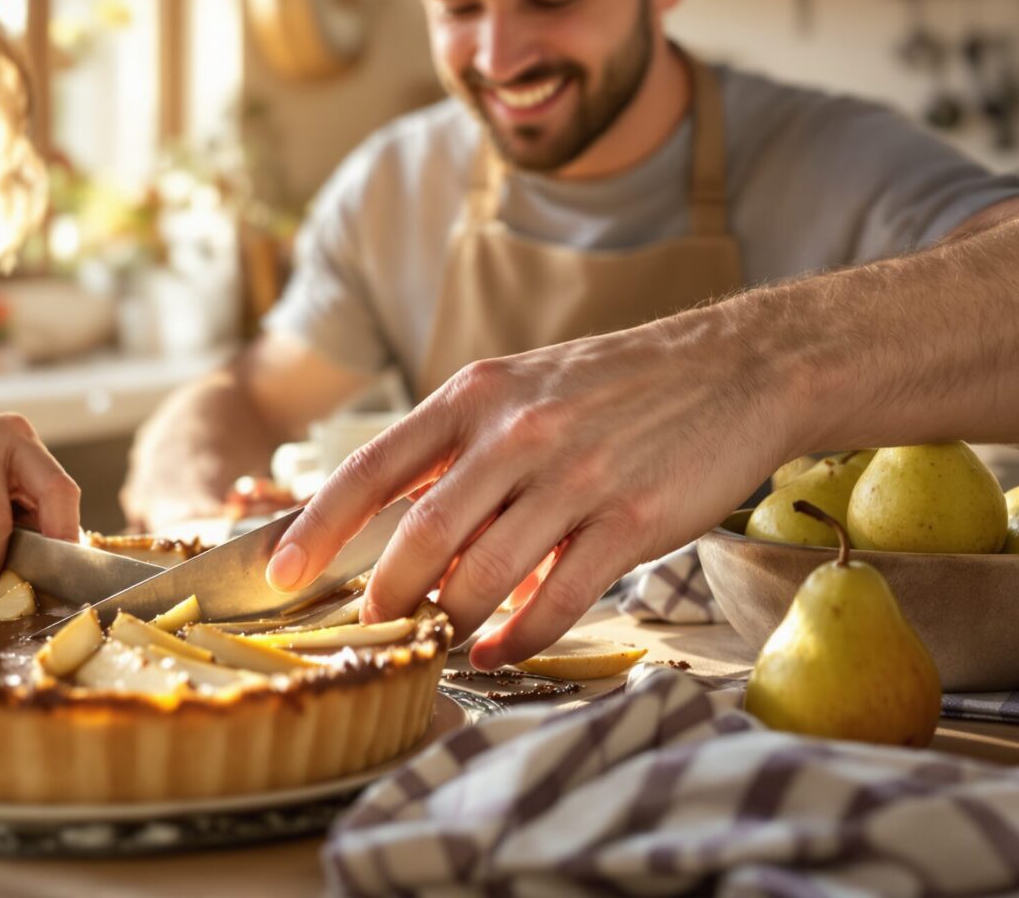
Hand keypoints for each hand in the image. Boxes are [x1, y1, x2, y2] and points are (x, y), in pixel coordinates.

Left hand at [265, 315, 799, 670]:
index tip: (281, 573)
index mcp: (475, 395)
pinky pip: (556, 600)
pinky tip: (499, 650)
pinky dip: (517, 638)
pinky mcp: (632, 521)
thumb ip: (458, 451)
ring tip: (441, 640)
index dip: (317, 527)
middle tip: (374, 627)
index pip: (372, 467)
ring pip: (483, 576)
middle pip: (421, 536)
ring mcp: (576, 477)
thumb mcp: (520, 390)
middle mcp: (517, 432)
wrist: (737, 368)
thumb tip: (393, 524)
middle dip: (387, 595)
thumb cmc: (614, 387)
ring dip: (452, 621)